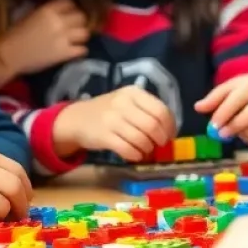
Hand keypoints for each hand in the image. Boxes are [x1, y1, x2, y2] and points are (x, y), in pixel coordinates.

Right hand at [0, 0, 89, 76]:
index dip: (70, 8)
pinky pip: (82, 49)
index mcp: (48, 10)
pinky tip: (75, 51)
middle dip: (79, 21)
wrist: (9, 56)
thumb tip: (58, 12)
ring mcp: (63, 38)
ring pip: (85, 32)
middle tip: (74, 27)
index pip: (69, 2)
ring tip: (76, 40)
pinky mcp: (65, 53)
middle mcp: (59, 21)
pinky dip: (80, 50)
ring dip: (81, 36)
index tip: (69, 13)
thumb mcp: (30, 15)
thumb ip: (46, 12)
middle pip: (81, 16)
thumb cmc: (14, 35)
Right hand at [53, 85, 176, 160]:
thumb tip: (170, 132)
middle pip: (152, 126)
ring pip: (141, 139)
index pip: (161, 110)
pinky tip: (135, 154)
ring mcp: (111, 119)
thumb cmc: (109, 111)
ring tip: (145, 150)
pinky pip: (128, 149)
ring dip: (148, 149)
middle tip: (159, 145)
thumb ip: (147, 111)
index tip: (170, 135)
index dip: (170, 126)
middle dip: (160, 140)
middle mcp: (122, 103)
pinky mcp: (104, 136)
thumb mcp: (127, 102)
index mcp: (132, 93)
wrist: (77, 119)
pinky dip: (136, 155)